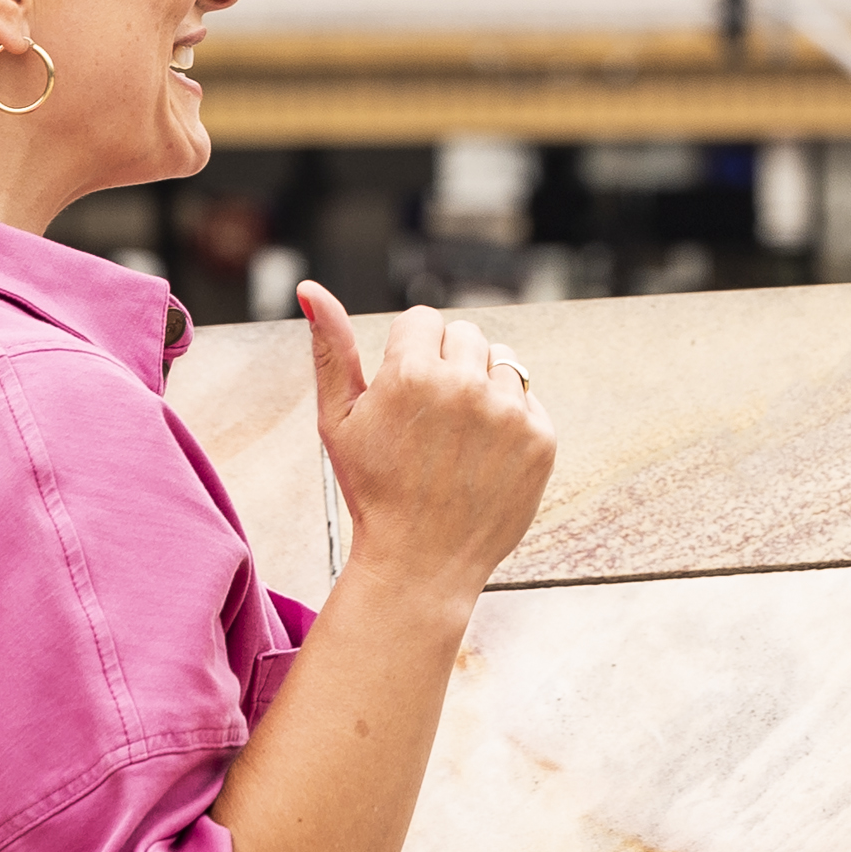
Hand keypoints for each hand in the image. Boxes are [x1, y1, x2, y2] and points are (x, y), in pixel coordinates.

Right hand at [298, 283, 554, 594]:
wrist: (420, 562)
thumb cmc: (372, 489)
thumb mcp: (338, 420)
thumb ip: (330, 348)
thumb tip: (309, 289)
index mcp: (411, 373)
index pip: (424, 320)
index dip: (410, 355)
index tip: (404, 394)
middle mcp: (464, 385)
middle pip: (465, 334)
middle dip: (447, 364)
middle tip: (429, 419)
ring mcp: (508, 412)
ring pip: (502, 360)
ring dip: (482, 386)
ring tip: (456, 437)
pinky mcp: (541, 438)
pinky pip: (529, 399)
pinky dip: (510, 419)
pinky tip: (482, 455)